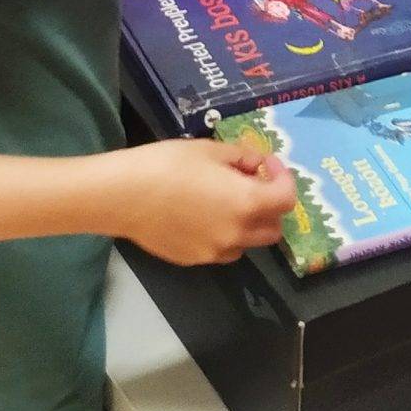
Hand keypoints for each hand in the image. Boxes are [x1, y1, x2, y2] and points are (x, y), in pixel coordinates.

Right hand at [119, 136, 297, 265]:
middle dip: (269, 206)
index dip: (283, 178)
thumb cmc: (168, 165)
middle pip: (273, 229)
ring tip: (223, 200)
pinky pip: (221, 249)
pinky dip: (223, 233)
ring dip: (246, 223)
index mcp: (246, 204)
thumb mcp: (209, 150)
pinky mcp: (194, 260)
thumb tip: (255, 165)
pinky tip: (200, 214)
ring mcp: (215, 252)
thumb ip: (240, 158)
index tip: (267, 164)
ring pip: (247, 243)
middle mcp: (237, 234)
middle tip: (251, 183)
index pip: (286, 200)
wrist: (124, 196)